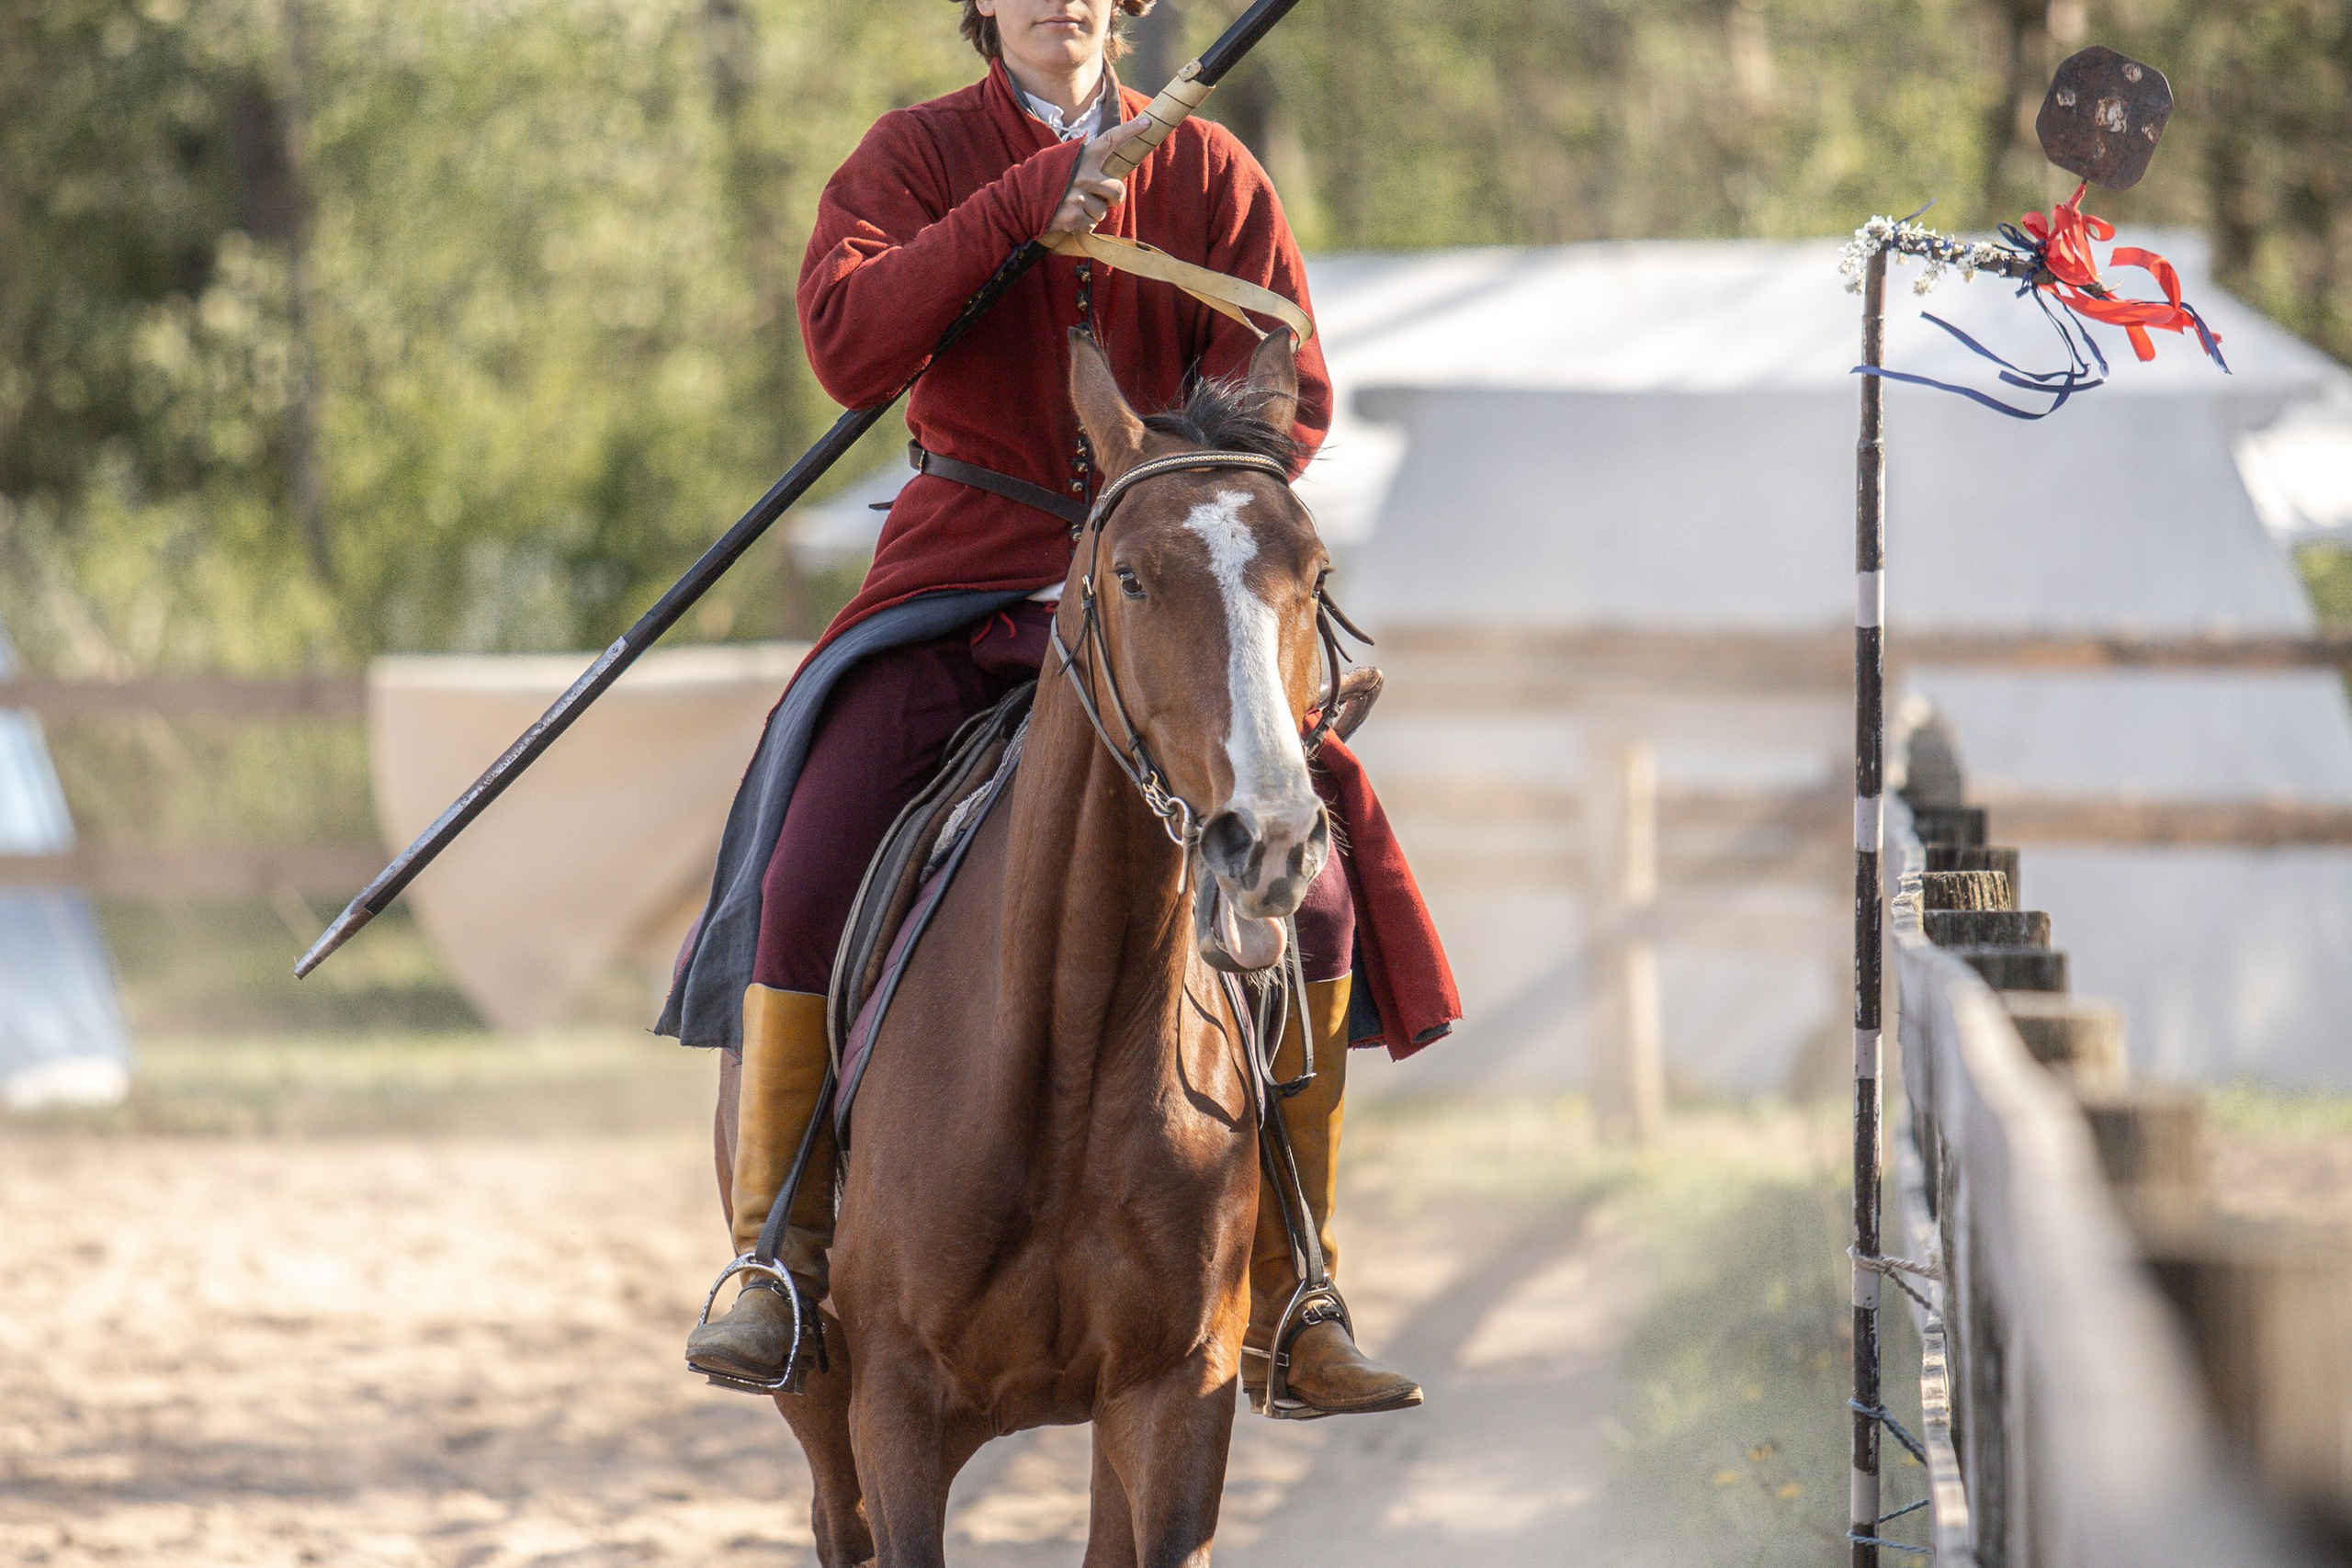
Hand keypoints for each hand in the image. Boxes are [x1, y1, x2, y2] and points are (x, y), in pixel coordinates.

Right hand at [1046, 117, 1152, 237]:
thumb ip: (1083, 162)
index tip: (1149, 123)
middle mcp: (1083, 174)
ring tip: (1074, 206)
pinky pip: (1091, 225)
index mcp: (1082, 156)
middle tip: (1102, 199)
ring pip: (1103, 212)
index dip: (1131, 131)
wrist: (1017, 201)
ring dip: (1093, 214)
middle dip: (1113, 198)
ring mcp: (1079, 196)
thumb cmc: (1044, 181)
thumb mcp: (1061, 161)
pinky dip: (1082, 225)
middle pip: (1118, 190)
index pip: (1111, 139)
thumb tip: (1109, 172)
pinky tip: (1068, 217)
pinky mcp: (1074, 216)